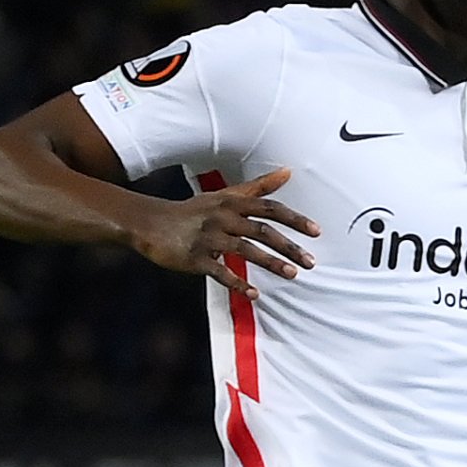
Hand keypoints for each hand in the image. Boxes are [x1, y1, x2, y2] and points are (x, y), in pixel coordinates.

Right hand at [128, 168, 315, 289]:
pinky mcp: (195, 257)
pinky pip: (220, 272)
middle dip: (289, 246)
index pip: (269, 208)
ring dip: (271, 263)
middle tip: (311, 262)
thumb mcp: (225, 196)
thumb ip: (258, 187)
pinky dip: (238, 284)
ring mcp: (209, 237)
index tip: (316, 232)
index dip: (294, 219)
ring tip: (292, 275)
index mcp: (232, 202)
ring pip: (245, 250)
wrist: (150, 223)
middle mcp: (223, 217)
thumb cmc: (194, 210)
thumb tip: (288, 172)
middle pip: (262, 230)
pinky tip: (255, 294)